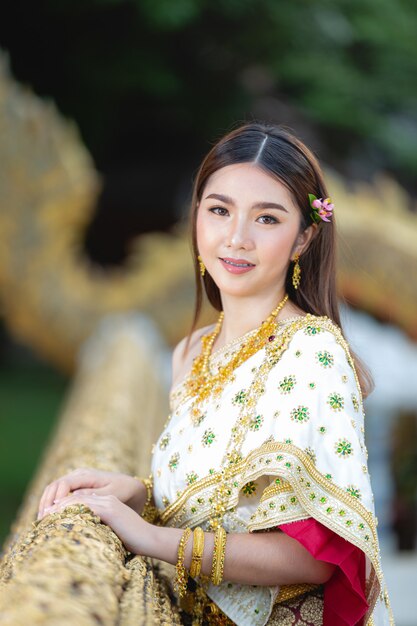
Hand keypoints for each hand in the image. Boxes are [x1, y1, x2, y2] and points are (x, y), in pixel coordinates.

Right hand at [37, 467, 146, 519]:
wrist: (133, 487)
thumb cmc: (124, 491)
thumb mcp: (110, 495)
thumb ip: (91, 496)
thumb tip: (71, 498)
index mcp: (86, 475)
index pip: (62, 485)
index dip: (54, 499)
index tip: (49, 515)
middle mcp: (79, 474)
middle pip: (54, 486)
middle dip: (46, 502)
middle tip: (41, 520)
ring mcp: (77, 480)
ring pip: (54, 489)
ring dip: (46, 503)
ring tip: (42, 520)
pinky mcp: (77, 487)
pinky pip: (60, 493)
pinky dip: (52, 504)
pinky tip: (50, 517)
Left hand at [38, 493, 152, 554]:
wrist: (151, 539)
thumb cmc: (135, 541)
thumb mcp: (114, 532)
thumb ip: (101, 528)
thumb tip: (86, 538)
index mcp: (108, 503)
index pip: (81, 500)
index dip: (64, 506)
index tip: (50, 516)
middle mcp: (107, 499)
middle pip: (77, 497)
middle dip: (58, 506)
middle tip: (42, 516)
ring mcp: (109, 502)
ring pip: (78, 500)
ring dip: (60, 508)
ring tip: (46, 516)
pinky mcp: (110, 509)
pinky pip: (86, 506)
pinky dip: (71, 510)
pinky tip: (59, 517)